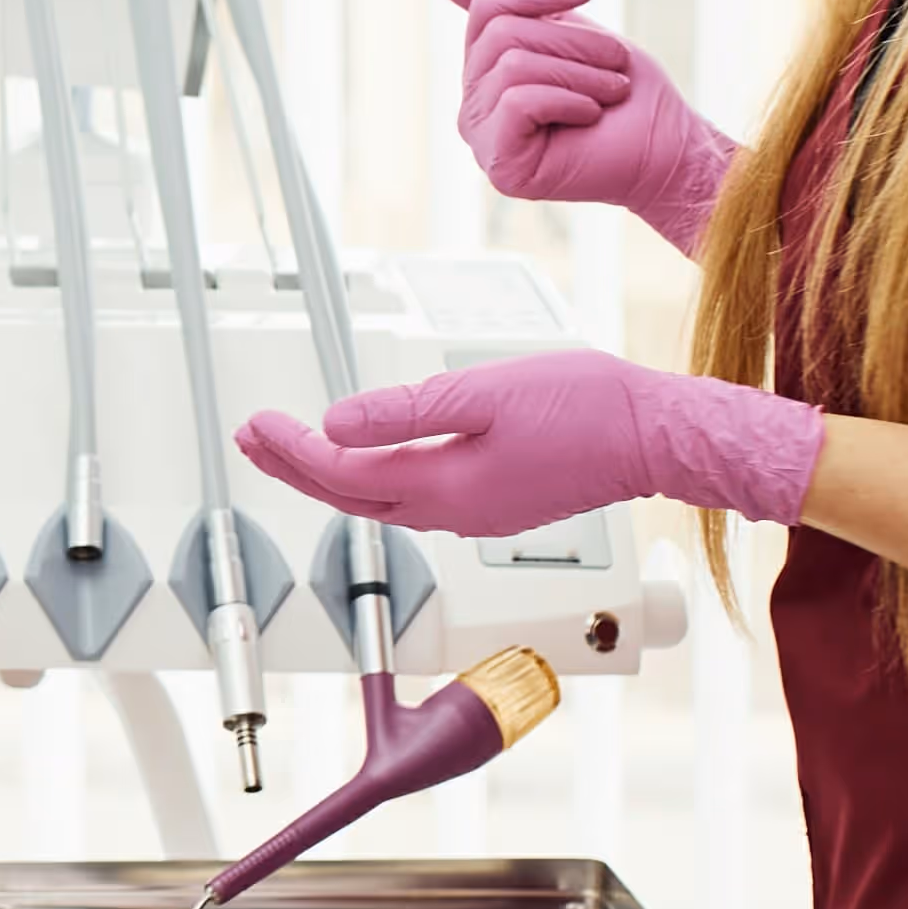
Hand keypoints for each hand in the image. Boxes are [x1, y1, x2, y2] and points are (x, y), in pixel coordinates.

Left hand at [238, 349, 826, 536]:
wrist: (655, 437)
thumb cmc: (588, 409)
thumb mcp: (484, 394)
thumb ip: (405, 413)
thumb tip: (335, 427)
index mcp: (447, 488)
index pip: (344, 476)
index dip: (293, 451)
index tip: (257, 425)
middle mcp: (455, 514)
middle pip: (352, 499)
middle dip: (295, 468)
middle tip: (252, 440)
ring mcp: (477, 515)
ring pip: (381, 503)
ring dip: (330, 475)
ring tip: (289, 448)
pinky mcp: (496, 504)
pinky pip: (415, 499)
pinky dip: (374, 481)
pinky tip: (367, 463)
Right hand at [444, 0, 740, 255]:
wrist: (668, 150)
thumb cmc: (625, 92)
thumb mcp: (565, 31)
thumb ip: (508, 4)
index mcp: (485, 72)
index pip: (487, 8)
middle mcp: (473, 107)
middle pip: (500, 34)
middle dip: (571, 39)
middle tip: (616, 61)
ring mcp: (482, 140)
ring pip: (513, 65)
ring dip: (580, 72)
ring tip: (612, 90)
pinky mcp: (502, 167)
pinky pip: (519, 102)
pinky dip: (567, 100)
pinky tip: (591, 116)